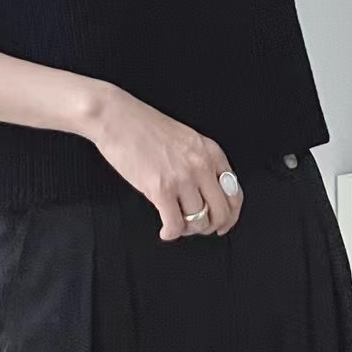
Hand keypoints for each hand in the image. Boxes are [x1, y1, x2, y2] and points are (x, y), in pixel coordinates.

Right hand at [85, 85, 243, 240]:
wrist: (117, 118)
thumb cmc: (144, 126)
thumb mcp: (186, 139)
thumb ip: (200, 163)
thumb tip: (206, 195)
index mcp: (210, 152)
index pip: (234, 194)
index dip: (230, 216)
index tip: (223, 225)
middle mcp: (201, 165)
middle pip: (221, 212)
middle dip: (211, 227)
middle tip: (198, 229)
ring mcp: (182, 178)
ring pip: (198, 221)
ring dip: (188, 230)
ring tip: (176, 225)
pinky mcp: (160, 189)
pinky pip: (175, 224)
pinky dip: (171, 233)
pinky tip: (165, 231)